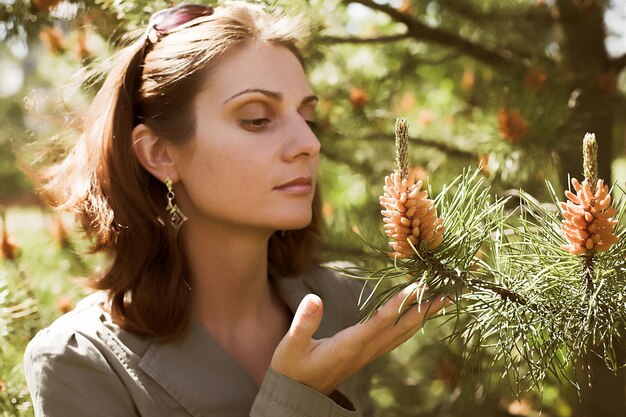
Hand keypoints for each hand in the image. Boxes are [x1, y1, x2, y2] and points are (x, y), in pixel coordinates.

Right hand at [270, 284, 447, 394]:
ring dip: (422, 317)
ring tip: (440, 301)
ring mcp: (366, 354)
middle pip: (401, 329)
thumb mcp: (291, 345)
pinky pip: (393, 338)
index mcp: (349, 346)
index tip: (417, 286)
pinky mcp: (364, 355)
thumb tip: (314, 298)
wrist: (295, 394)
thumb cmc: (291, 368)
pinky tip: (415, 317)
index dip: (398, 304)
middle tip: (448, 293)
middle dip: (424, 310)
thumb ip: (303, 323)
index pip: (380, 322)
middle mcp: (364, 350)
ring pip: (401, 334)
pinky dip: (409, 324)